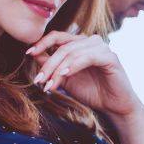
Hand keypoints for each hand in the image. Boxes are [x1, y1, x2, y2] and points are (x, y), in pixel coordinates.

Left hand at [27, 31, 141, 119]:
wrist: (114, 106)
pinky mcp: (110, 57)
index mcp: (79, 44)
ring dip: (58, 69)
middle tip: (38, 80)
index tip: (28, 53)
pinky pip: (87, 57)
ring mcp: (101, 47)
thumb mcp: (66, 78)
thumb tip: (34, 55)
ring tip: (50, 84)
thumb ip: (53, 66)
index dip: (42, 43)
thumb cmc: (92, 91)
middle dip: (48, 63)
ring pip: (72, 52)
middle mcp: (90, 41)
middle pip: (62, 45)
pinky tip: (65, 75)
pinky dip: (73, 66)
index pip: (57, 37)